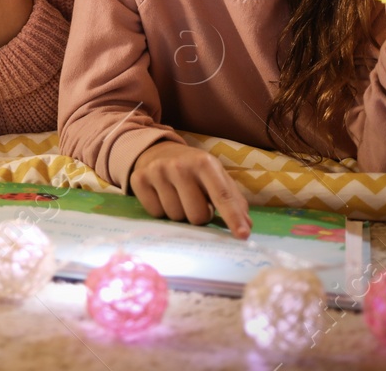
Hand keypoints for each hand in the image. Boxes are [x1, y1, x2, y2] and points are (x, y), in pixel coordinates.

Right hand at [129, 141, 251, 238]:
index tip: (242, 235)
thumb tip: (246, 225)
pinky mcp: (138, 179)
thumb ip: (232, 198)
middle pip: (197, 215)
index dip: (233, 217)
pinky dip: (161, 210)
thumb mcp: (215, 175)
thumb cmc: (192, 168)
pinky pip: (155, 213)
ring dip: (180, 212)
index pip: (222, 195)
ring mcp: (157, 172)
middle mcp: (179, 165)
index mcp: (204, 163)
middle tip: (195, 200)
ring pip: (176, 216)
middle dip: (200, 215)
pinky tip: (162, 195)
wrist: (157, 150)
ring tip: (178, 196)